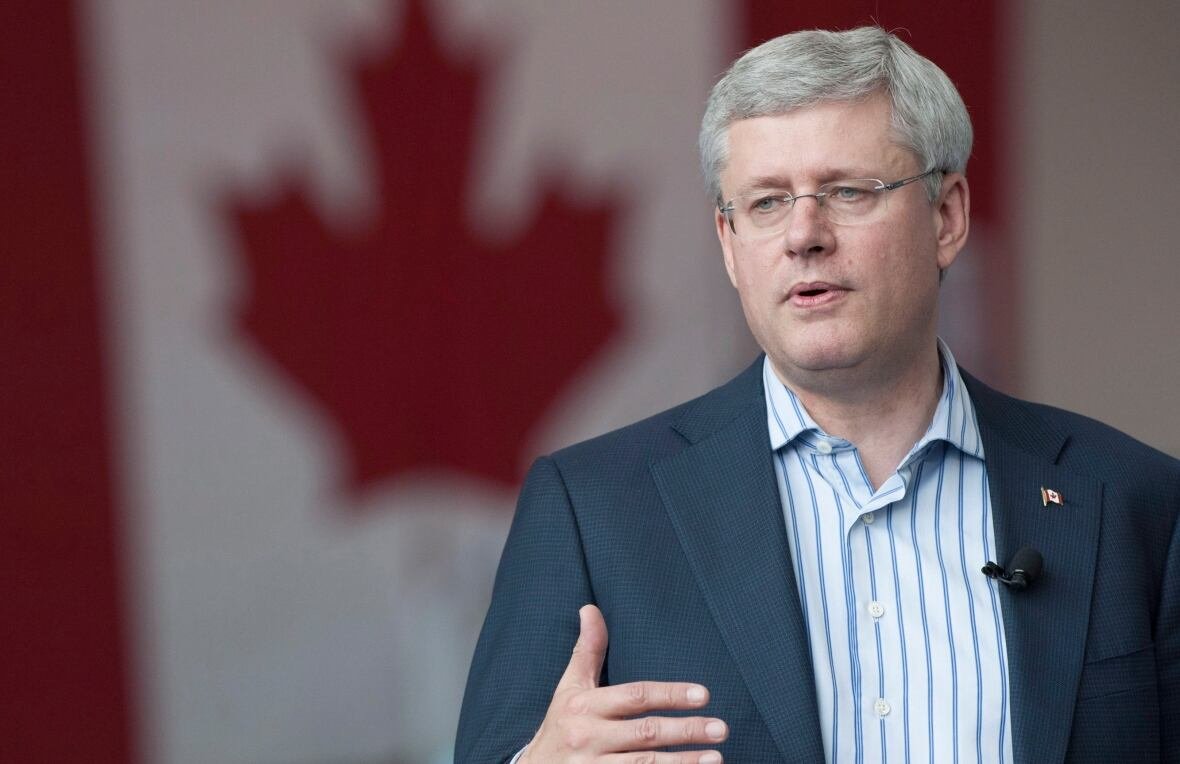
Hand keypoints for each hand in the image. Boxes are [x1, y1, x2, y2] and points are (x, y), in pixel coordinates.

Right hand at [520, 605, 727, 762]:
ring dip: (684, 762)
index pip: (635, 697)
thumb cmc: (559, 727)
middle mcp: (589, 737)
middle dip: (686, 730)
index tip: (703, 695)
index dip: (670, 694)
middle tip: (721, 728)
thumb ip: (587, 651)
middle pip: (646, 733)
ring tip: (717, 757)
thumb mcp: (569, 688)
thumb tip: (590, 609)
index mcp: (585, 706)